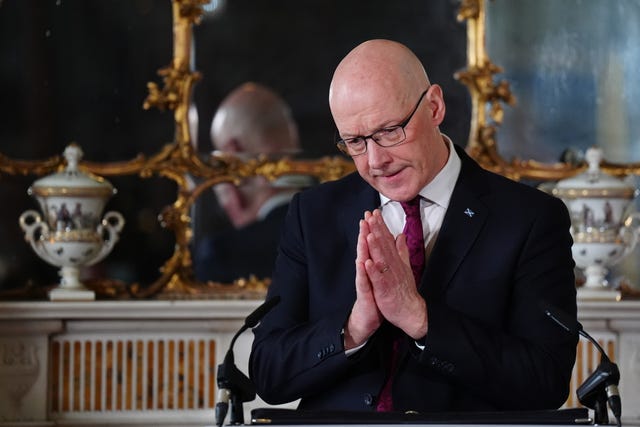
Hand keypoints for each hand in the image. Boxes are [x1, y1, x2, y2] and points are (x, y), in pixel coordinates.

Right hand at [344, 211, 382, 349]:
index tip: (374, 214)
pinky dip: (364, 271)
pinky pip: (363, 281)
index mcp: (372, 266)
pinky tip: (363, 262)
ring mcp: (364, 281)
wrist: (368, 318)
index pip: (373, 245)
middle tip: (365, 218)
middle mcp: (366, 271)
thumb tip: (393, 242)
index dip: (374, 229)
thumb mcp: (382, 275)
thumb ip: (387, 257)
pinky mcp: (364, 293)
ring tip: (363, 234)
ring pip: (362, 261)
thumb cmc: (376, 296)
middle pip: (365, 249)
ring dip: (362, 248)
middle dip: (365, 233)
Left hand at [363, 209, 427, 339]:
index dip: (381, 226)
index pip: (387, 239)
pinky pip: (379, 279)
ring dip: (376, 247)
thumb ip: (401, 250)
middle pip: (384, 245)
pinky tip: (367, 262)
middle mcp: (393, 266)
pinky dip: (373, 271)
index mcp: (396, 260)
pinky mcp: (385, 289)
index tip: (375, 213)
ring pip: (382, 259)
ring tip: (369, 234)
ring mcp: (389, 277)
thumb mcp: (405, 266)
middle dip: (377, 230)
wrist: (410, 311)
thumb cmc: (405, 289)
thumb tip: (400, 235)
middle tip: (370, 216)